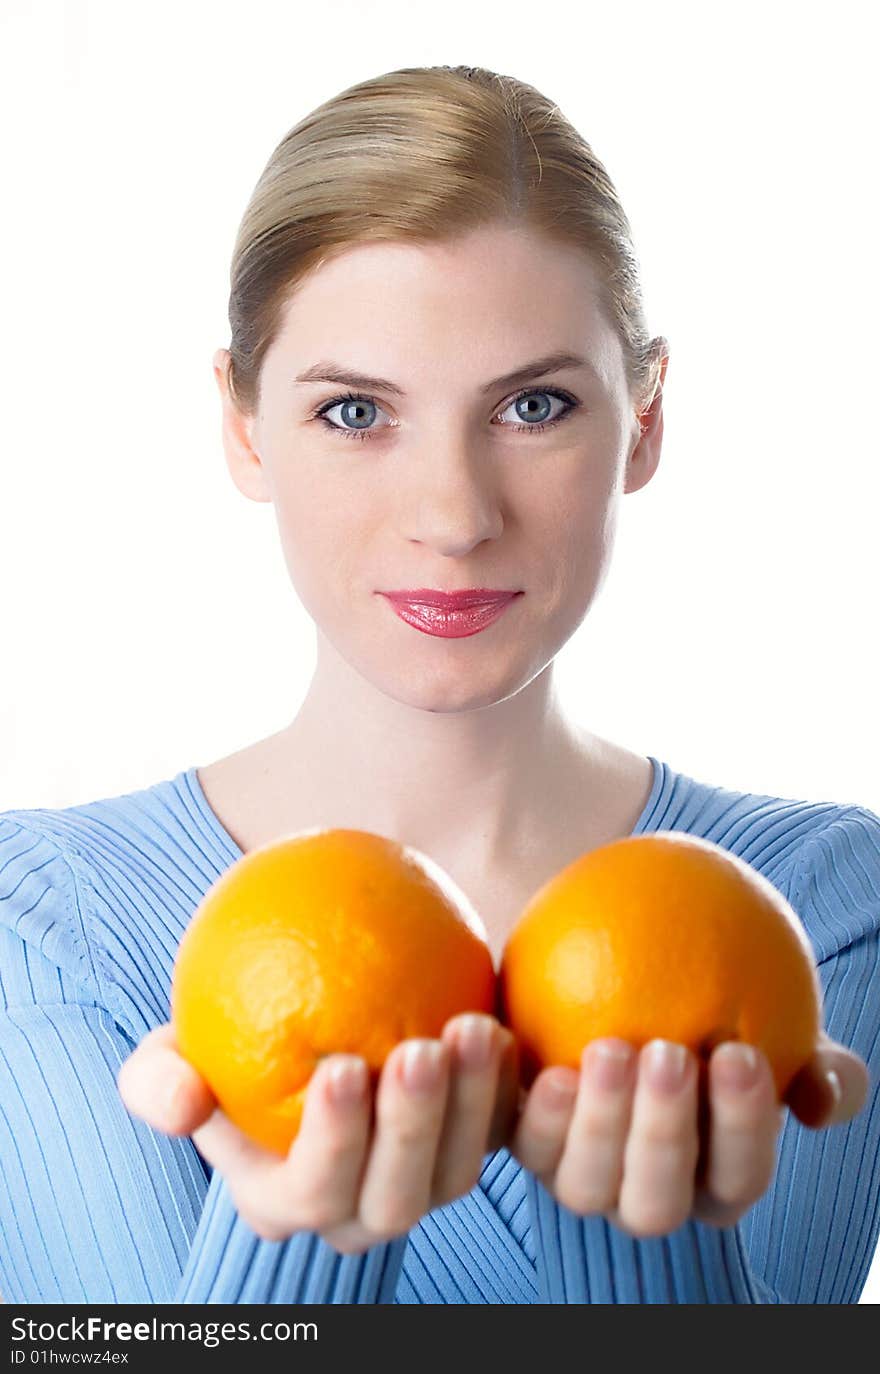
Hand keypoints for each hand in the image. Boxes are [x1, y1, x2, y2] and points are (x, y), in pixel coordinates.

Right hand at [117, 1013, 519, 1253]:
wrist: (294, 1011)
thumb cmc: (220, 1036)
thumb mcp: (168, 1049)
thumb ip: (157, 1080)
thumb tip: (182, 1105)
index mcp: (284, 1198)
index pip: (314, 1192)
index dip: (334, 1143)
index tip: (343, 1065)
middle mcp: (358, 1207)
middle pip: (396, 1199)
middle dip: (413, 1129)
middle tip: (421, 1048)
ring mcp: (420, 1181)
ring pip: (459, 1173)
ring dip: (473, 1104)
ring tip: (475, 1027)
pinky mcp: (467, 1142)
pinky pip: (502, 1131)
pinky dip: (510, 1087)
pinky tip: (510, 1024)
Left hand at [507, 1031, 869, 1237]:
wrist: (605, 961)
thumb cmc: (706, 998)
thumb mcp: (769, 1016)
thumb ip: (811, 1057)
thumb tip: (825, 1089)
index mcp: (708, 1179)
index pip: (736, 1178)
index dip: (743, 1128)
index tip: (741, 1053)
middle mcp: (638, 1192)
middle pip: (654, 1202)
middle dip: (664, 1135)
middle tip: (669, 1053)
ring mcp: (572, 1174)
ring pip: (581, 1184)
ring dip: (595, 1121)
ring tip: (609, 1046)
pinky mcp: (513, 1140)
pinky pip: (509, 1137)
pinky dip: (516, 1098)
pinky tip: (520, 1039)